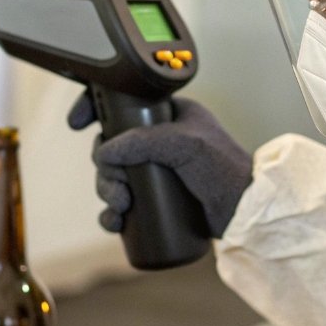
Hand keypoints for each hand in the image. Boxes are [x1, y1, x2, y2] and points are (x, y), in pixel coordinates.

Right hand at [67, 93, 251, 237]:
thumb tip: (105, 151)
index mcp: (169, 115)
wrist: (248, 213)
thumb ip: (144, 141)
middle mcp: (160, 140)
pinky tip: (114, 223)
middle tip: (118, 188)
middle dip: (105, 169)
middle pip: (112, 146)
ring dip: (107, 192)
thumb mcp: (186, 145)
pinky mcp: (157, 199)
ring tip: (120, 208)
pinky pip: (123, 204)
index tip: (77, 123)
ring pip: (114, 176)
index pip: (123, 102)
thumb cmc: (227, 170)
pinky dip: (112, 214)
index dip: (95, 108)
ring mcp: (158, 170)